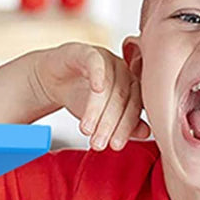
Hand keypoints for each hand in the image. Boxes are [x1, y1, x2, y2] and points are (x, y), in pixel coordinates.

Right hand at [34, 43, 150, 150]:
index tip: (115, 147)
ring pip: (108, 85)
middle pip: (122, 99)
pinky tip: (96, 89)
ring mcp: (107, 60)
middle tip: (98, 143)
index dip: (125, 129)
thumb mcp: (101, 116)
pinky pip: (96, 62)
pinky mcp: (87, 52)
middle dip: (109, 124)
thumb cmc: (80, 96)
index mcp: (132, 87)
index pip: (134, 109)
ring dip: (97, 110)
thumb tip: (146, 133)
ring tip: (86, 129)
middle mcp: (124, 72)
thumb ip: (124, 124)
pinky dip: (98, 75)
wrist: (53, 80)